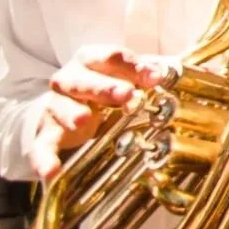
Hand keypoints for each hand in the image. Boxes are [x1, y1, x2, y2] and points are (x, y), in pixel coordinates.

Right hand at [31, 46, 169, 180]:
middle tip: (127, 95)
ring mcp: (55, 107)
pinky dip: (45, 159)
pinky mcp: (46, 134)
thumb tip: (186, 75)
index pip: (111, 58)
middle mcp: (69, 80)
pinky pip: (42, 147)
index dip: (133, 66)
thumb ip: (151, 76)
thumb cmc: (106, 88)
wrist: (68, 110)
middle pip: (85, 81)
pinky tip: (52, 171)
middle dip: (105, 87)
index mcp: (91, 60)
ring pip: (61, 108)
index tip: (155, 77)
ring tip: (84, 120)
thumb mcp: (128, 78)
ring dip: (73, 113)